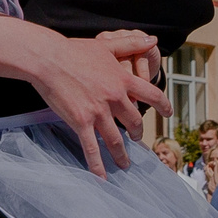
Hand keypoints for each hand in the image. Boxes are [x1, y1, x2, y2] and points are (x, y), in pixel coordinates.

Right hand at [26, 30, 165, 175]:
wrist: (49, 59)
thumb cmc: (74, 50)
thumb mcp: (106, 45)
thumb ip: (131, 43)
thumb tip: (152, 40)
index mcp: (123, 80)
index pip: (152, 95)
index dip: (163, 106)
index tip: (168, 113)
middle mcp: (115, 98)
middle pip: (135, 122)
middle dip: (138, 133)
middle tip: (137, 138)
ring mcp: (98, 112)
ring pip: (116, 140)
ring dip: (122, 155)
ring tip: (124, 164)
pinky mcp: (81, 122)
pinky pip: (92, 148)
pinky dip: (97, 165)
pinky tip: (101, 177)